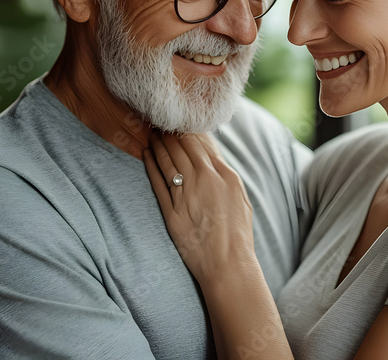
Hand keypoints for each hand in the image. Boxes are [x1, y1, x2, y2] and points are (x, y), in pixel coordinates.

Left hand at [144, 131, 256, 283]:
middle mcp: (205, 181)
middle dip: (169, 133)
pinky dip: (151, 165)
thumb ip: (226, 176)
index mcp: (225, 176)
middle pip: (182, 148)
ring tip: (152, 133)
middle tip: (159, 122)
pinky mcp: (171, 211)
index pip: (201, 144)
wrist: (228, 265)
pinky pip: (158, 181)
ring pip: (168, 160)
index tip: (179, 123)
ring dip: (158, 144)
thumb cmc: (238, 235)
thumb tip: (214, 159)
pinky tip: (146, 154)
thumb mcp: (240, 199)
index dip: (187, 131)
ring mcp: (186, 195)